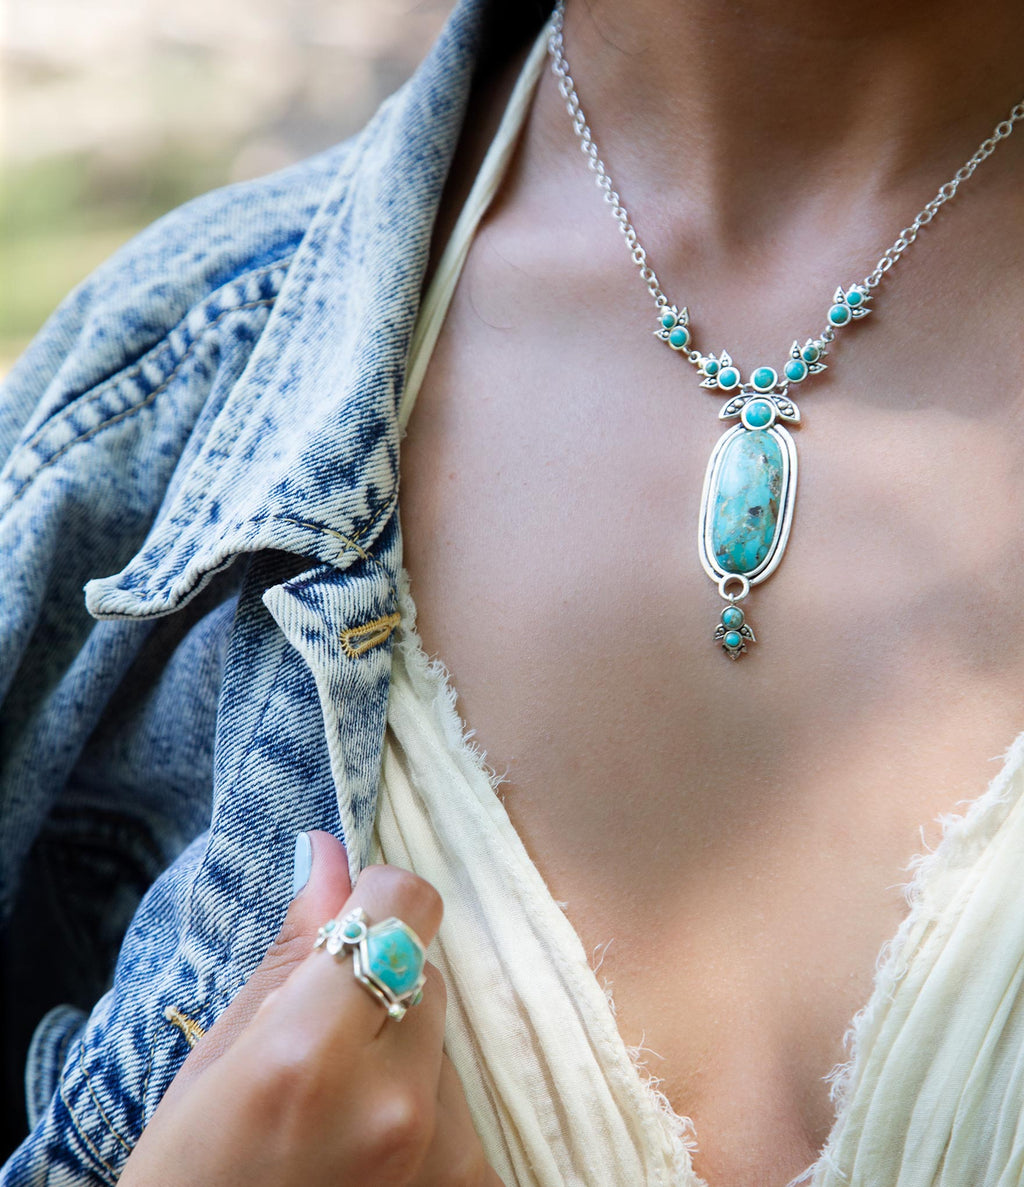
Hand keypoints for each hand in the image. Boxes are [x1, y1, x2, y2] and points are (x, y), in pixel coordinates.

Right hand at [118, 831, 501, 1185]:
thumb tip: (326, 852)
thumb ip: (288, 956)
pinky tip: (366, 1154)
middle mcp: (395, 1101)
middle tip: (317, 1049)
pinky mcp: (472, 1186)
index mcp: (311, 1054)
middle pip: (427, 970)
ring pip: (442, 1038)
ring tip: (336, 1117)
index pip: (405, 906)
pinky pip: (462, 1105)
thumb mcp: (212, 1069)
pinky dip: (422, 1110)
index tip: (342, 930)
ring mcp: (445, 1156)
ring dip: (400, 1052)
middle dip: (379, 985)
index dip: (373, 901)